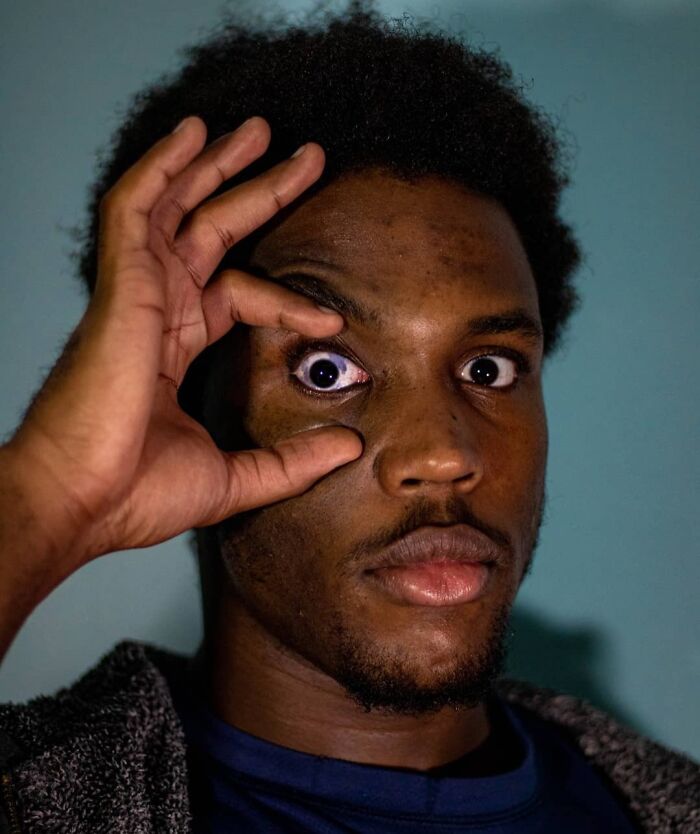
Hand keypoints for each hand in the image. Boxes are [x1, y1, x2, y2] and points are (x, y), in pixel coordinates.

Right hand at [2, 116, 361, 592]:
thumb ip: (291, 462)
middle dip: (257, 190)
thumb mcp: (235, 476)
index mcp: (174, 346)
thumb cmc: (137, 494)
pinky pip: (135, 209)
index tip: (333, 321)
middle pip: (211, 232)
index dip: (287, 300)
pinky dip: (161, 168)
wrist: (84, 503)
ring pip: (177, 207)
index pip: (236, 295)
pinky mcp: (122, 286)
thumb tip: (348, 447)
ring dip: (216, 164)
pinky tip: (195, 135)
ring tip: (260, 128)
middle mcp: (155, 309)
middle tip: (306, 156)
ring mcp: (136, 293)